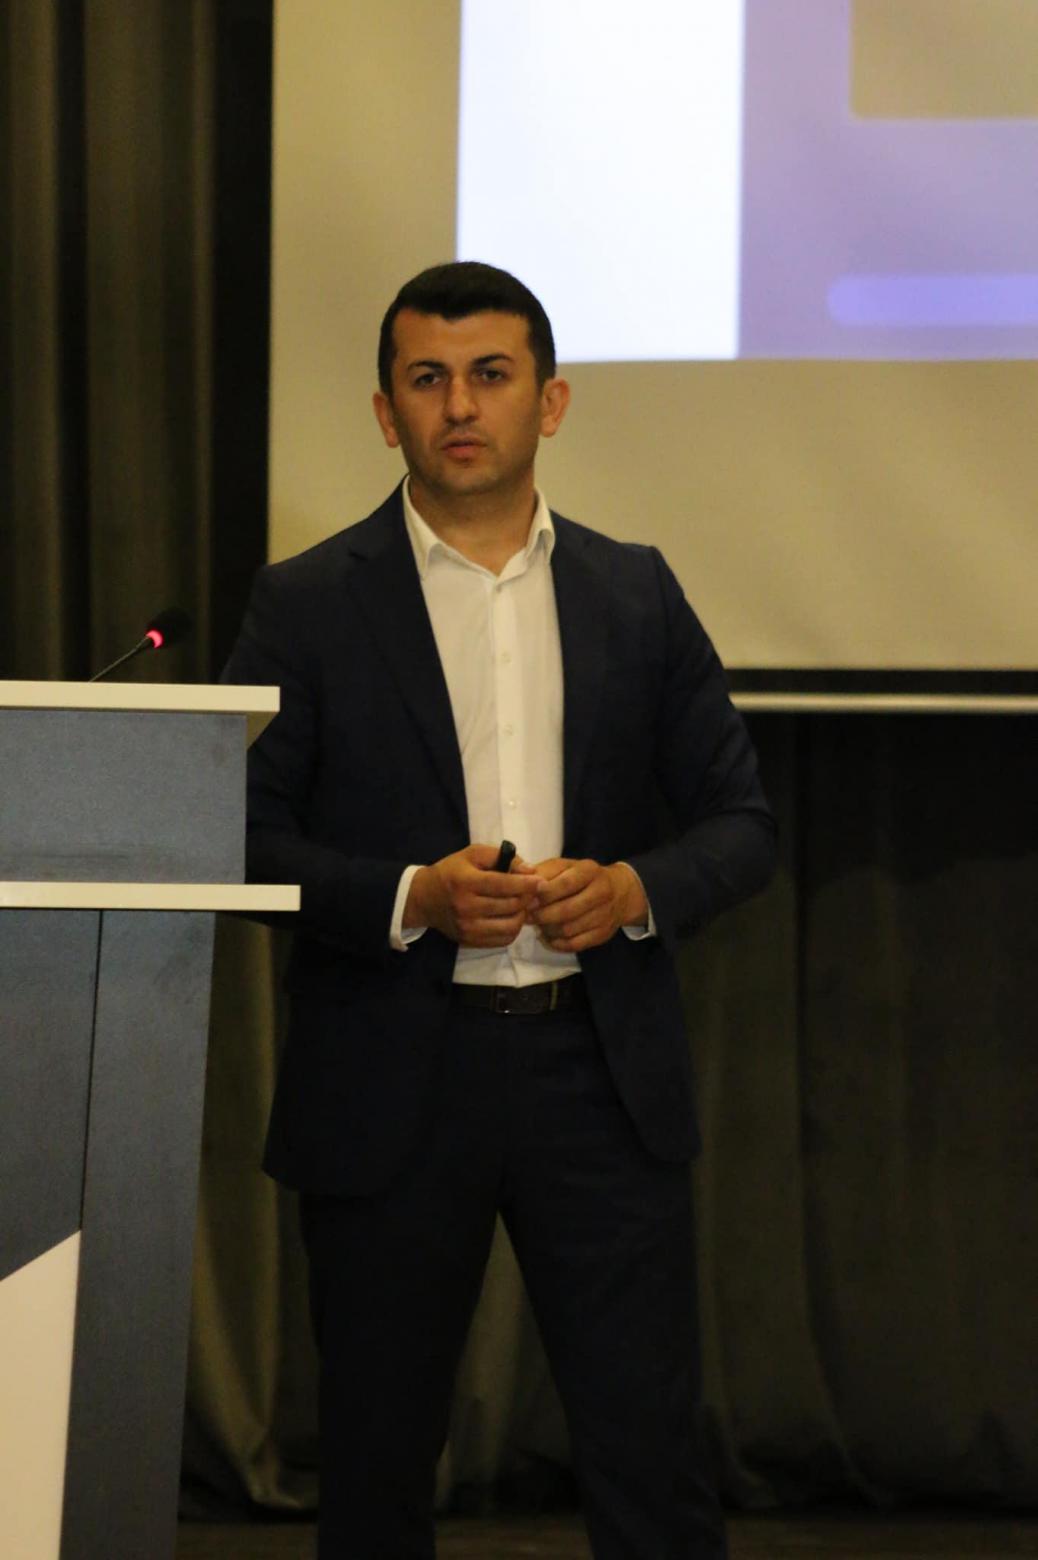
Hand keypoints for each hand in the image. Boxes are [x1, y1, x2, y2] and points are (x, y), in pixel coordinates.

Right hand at [404, 843, 541, 947]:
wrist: (424, 898)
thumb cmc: (452, 871)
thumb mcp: (472, 854)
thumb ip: (501, 857)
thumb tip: (529, 870)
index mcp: (465, 882)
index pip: (502, 885)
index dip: (526, 884)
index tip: (541, 881)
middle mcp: (466, 907)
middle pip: (509, 905)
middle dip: (526, 897)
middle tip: (532, 891)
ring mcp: (468, 927)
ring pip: (510, 926)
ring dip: (522, 915)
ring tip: (521, 904)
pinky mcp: (470, 941)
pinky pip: (503, 939)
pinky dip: (513, 928)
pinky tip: (510, 916)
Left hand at [527, 858, 647, 953]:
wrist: (619, 891)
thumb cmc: (582, 877)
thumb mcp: (565, 866)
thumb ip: (544, 871)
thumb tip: (524, 880)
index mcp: (589, 871)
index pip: (565, 884)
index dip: (544, 893)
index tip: (528, 898)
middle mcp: (601, 892)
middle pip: (567, 910)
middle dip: (542, 915)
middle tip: (528, 915)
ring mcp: (604, 915)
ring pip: (569, 929)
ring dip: (548, 929)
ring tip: (538, 924)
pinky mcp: (603, 934)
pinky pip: (575, 944)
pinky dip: (557, 943)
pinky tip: (549, 936)